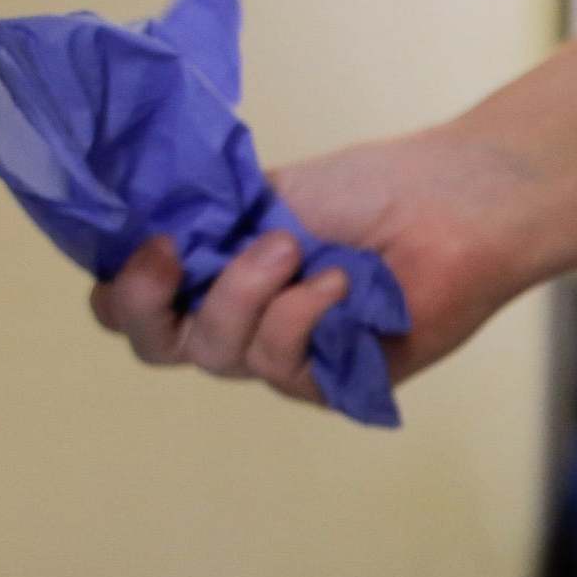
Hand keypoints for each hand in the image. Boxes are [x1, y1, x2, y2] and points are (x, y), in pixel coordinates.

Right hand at [88, 124, 548, 409]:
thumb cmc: (372, 191)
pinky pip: (282, 369)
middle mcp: (241, 320)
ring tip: (296, 249)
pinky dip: (300, 319)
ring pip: (220, 354)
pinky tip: (340, 286)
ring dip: (247, 293)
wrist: (450, 207)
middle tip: (180, 252)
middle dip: (156, 300)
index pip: (133, 307)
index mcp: (214, 272)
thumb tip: (135, 237)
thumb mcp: (261, 194)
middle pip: (158, 345)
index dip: (125, 290)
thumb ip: (198, 224)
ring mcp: (286, 356)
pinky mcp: (333, 385)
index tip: (153, 244)